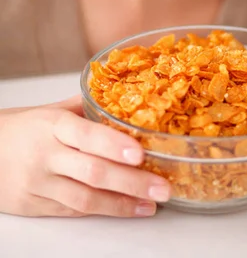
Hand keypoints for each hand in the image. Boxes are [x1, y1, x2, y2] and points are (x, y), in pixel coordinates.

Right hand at [0, 96, 170, 216]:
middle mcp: (46, 154)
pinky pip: (73, 210)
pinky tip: (127, 209)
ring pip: (84, 198)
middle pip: (92, 171)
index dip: (113, 145)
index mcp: (52, 124)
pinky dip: (103, 210)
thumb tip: (122, 98)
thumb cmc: (19, 127)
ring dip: (122, 203)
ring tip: (152, 203)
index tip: (140, 153)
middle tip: (163, 187)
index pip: (85, 135)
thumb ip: (84, 108)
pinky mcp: (34, 205)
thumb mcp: (48, 110)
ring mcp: (39, 184)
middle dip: (131, 182)